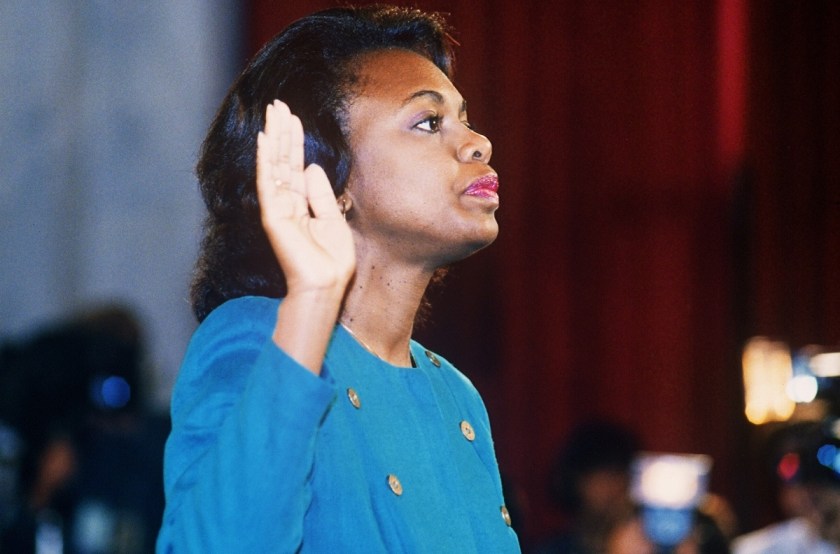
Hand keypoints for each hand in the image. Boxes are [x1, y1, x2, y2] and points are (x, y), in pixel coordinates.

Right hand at [256, 100, 355, 296]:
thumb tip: (310, 166)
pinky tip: (263, 139)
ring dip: (273, 137)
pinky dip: (265, 160)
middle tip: (278, 104)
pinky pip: (268, 182)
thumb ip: (321, 193)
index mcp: (301, 204)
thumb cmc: (332, 260)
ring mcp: (278, 208)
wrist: (326, 285)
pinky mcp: (273, 216)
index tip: (293, 116)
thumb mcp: (333, 218)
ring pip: (274, 165)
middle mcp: (286, 203)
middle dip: (281, 131)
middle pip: (282, 160)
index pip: (295, 165)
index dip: (294, 141)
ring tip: (272, 112)